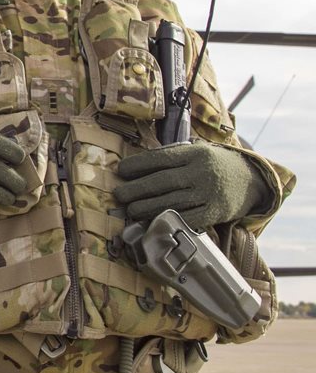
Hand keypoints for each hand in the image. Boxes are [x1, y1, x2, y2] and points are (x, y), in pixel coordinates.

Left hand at [114, 142, 267, 228]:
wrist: (253, 178)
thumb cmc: (214, 164)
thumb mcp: (197, 151)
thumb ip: (172, 156)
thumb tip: (136, 165)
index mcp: (196, 153)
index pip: (162, 159)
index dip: (139, 165)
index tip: (121, 170)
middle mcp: (202, 172)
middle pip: (164, 181)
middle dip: (137, 188)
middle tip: (118, 194)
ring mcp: (210, 193)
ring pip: (174, 201)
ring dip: (148, 207)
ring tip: (131, 209)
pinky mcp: (217, 212)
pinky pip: (190, 219)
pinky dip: (171, 220)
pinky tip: (155, 221)